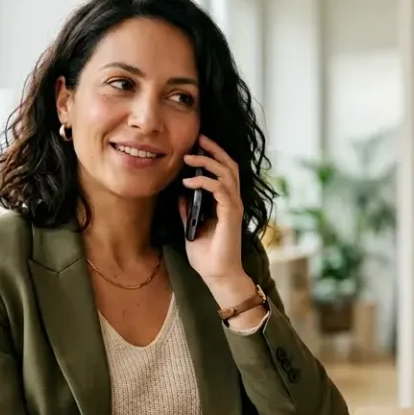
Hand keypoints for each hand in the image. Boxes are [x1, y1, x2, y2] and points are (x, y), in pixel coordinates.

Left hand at [179, 136, 245, 284]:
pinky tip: (189, 182)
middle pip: (229, 166)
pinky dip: (205, 182)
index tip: (198, 145)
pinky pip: (220, 190)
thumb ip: (188, 210)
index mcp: (225, 203)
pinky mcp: (231, 215)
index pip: (224, 171)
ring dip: (207, 162)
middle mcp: (233, 202)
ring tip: (189, 158)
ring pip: (226, 173)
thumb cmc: (207, 256)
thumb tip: (180, 193)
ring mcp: (233, 207)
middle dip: (214, 150)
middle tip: (199, 138)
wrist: (217, 276)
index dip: (213, 155)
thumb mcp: (191, 227)